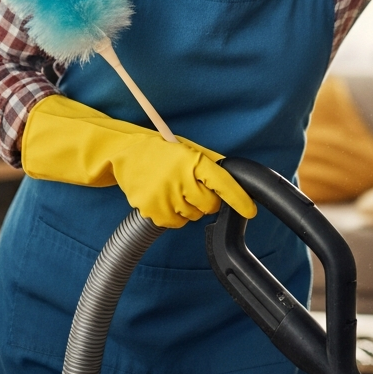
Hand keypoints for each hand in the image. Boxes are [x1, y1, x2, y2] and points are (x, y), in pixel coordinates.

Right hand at [21, 95, 256, 228]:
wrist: (123, 155)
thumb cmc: (159, 152)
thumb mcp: (188, 149)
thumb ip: (211, 164)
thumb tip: (237, 178)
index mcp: (192, 161)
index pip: (223, 183)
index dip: (239, 199)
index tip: (250, 211)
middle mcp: (181, 179)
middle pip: (209, 206)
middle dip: (205, 199)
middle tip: (189, 185)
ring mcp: (166, 197)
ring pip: (192, 217)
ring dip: (188, 207)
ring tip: (172, 188)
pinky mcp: (153, 211)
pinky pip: (175, 223)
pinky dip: (173, 215)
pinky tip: (164, 198)